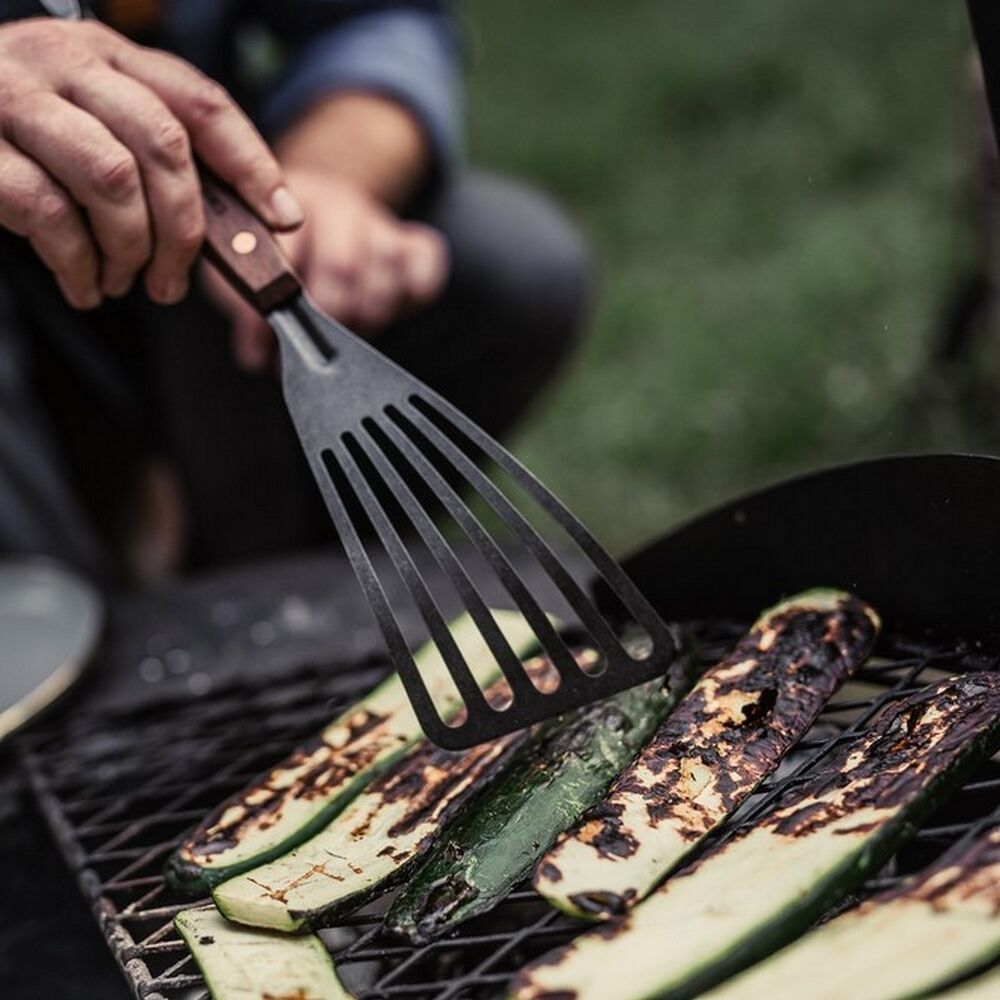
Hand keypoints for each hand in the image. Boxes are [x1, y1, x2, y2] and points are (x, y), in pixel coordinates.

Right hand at [0, 18, 302, 308]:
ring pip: (112, 177)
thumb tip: (244, 226)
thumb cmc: (25, 134)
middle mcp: (65, 64)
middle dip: (185, 228)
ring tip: (123, 282)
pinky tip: (85, 285)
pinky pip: (49, 212)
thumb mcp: (94, 122)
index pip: (202, 102)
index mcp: (109, 57)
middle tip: (175, 281)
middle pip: (164, 144)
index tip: (283, 218)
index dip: (252, 164)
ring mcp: (16, 99)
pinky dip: (79, 264)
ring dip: (131, 248)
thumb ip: (154, 157)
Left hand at [203, 168, 448, 370]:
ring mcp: (377, 220)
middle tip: (317, 346)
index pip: (284, 257)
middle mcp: (335, 206)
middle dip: (329, 318)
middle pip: (343, 265)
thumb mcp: (247, 274)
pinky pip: (426, 264)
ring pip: (387, 265)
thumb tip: (257, 358)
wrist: (309, 210)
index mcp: (283, 207)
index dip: (279, 308)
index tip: (270, 346)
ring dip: (371, 312)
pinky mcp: (412, 240)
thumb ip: (248, 312)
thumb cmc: (275, 251)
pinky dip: (415, 292)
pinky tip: (392, 309)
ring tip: (351, 333)